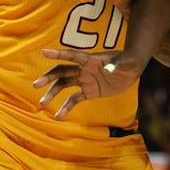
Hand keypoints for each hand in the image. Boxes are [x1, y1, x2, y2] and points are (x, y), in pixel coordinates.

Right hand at [33, 48, 147, 118]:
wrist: (132, 70)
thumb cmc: (128, 62)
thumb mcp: (125, 63)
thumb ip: (116, 65)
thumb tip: (108, 69)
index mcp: (90, 59)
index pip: (71, 56)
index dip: (58, 54)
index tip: (44, 52)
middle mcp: (83, 69)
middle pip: (62, 71)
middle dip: (49, 77)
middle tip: (36, 85)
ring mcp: (85, 80)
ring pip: (63, 85)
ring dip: (52, 93)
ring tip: (42, 103)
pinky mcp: (89, 92)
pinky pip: (74, 99)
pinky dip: (66, 107)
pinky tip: (59, 116)